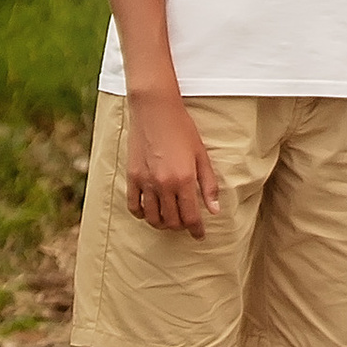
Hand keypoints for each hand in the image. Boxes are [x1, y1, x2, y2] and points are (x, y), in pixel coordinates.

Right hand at [123, 88, 222, 234]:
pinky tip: (149, 211)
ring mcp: (146, 182)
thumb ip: (208, 184)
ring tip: (169, 218)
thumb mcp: (201, 155)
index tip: (199, 235)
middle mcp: (164, 185)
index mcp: (184, 179)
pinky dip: (142, 214)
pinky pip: (134, 206)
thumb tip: (214, 210)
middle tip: (186, 222)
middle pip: (172, 221)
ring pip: (153, 218)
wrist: (155, 110)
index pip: (191, 216)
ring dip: (163, 223)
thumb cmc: (182, 130)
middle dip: (181, 226)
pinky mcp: (132, 177)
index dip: (196, 230)